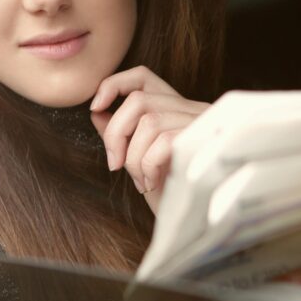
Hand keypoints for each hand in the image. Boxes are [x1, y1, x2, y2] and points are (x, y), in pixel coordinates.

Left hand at [89, 66, 208, 213]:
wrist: (197, 223)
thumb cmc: (170, 192)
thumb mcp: (139, 160)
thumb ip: (122, 134)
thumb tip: (97, 112)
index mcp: (176, 109)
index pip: (143, 77)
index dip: (114, 84)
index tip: (96, 108)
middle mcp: (193, 110)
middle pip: (139, 99)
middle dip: (115, 133)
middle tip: (115, 164)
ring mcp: (202, 124)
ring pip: (149, 121)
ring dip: (133, 157)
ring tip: (140, 180)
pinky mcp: (205, 142)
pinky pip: (163, 141)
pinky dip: (148, 165)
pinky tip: (152, 184)